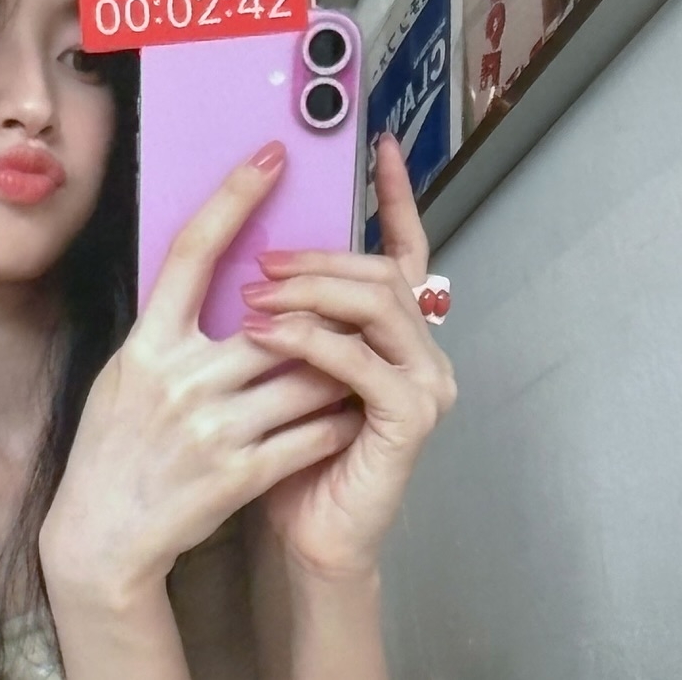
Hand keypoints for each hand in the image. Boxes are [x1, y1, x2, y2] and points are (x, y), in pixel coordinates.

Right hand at [39, 140, 358, 602]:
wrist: (101, 537)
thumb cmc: (113, 445)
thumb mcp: (126, 372)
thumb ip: (169, 330)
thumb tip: (212, 277)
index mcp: (147, 342)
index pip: (193, 250)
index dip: (233, 197)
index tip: (269, 158)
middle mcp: (179, 378)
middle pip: (274, 319)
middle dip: (321, 307)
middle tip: (356, 286)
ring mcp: (212, 428)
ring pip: (305, 376)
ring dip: (340, 364)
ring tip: (365, 350)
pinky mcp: (239, 475)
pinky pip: (309, 434)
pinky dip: (337, 419)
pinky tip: (352, 409)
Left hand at [241, 133, 456, 581]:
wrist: (304, 535)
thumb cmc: (291, 450)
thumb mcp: (288, 364)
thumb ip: (295, 311)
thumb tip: (258, 249)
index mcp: (396, 331)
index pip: (404, 249)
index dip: (397, 196)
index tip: (381, 146)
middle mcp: (422, 350)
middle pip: (381, 271)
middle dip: (319, 258)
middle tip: (263, 260)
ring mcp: (424, 384)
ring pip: (377, 305)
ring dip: (313, 292)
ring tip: (257, 295)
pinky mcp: (410, 420)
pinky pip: (363, 362)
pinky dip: (312, 342)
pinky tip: (267, 335)